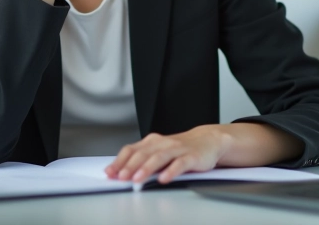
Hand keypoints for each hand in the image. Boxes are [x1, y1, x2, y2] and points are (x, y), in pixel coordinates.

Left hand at [105, 127, 231, 184]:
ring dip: (146, 168)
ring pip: (159, 157)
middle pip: (143, 153)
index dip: (119, 161)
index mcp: (152, 142)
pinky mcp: (191, 156)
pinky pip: (180, 164)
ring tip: (137, 179)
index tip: (110, 173)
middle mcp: (163, 143)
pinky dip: (171, 171)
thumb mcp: (159, 152)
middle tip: (121, 178)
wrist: (208, 140)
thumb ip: (142, 161)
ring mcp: (177, 149)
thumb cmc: (180, 149)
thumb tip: (120, 173)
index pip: (131, 150)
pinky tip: (164, 178)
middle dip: (130, 166)